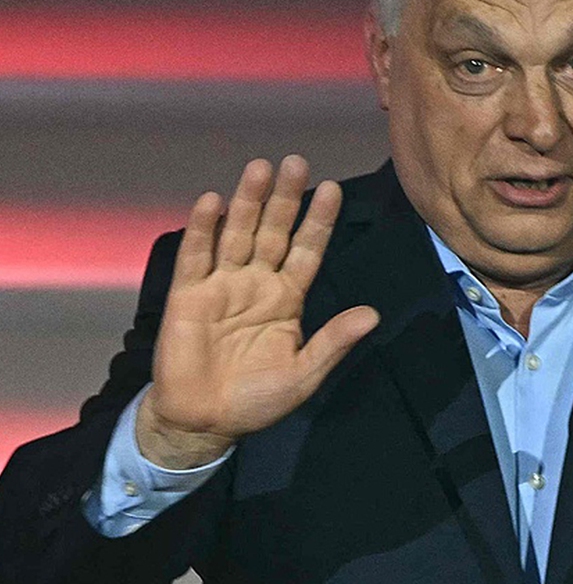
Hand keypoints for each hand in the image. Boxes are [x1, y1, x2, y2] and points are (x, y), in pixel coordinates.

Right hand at [137, 156, 379, 468]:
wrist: (205, 421)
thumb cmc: (258, 399)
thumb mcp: (305, 372)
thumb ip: (334, 341)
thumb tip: (373, 314)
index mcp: (287, 298)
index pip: (306, 250)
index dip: (318, 221)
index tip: (334, 188)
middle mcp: (256, 283)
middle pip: (273, 231)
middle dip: (284, 198)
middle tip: (296, 161)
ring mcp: (221, 286)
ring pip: (237, 234)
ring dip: (248, 202)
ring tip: (260, 168)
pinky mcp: (187, 296)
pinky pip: (196, 256)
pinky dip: (204, 229)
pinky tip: (213, 201)